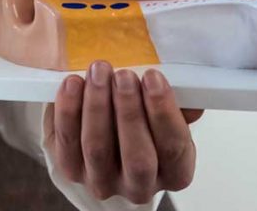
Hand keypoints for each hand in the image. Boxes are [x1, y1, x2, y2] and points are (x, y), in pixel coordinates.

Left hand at [44, 61, 201, 204]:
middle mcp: (139, 185)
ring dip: (98, 105)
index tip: (153, 77)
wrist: (95, 124)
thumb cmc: (134, 113)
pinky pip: (67, 141)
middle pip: (138, 158)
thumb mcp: (160, 108)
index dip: (164, 112)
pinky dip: (69, 109)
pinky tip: (73, 83)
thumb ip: (177, 103)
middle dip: (130, 112)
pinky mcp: (71, 169)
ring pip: (98, 148)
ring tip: (99, 71)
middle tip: (124, 76)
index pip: (175, 150)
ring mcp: (102, 180)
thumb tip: (189, 97)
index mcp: (171, 171)